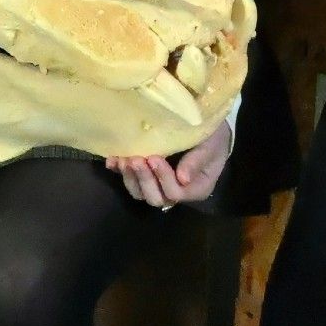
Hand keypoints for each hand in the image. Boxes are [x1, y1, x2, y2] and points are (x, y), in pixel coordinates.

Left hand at [107, 123, 231, 208]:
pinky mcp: (146, 175)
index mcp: (196, 189)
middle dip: (143, 179)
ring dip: (130, 177)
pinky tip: (112, 161)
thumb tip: (182, 178)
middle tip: (136, 159)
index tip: (155, 157)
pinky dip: (118, 171)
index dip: (163, 178)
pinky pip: (130, 180)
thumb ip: (198, 160)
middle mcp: (176, 192)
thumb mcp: (212, 145)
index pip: (176, 193)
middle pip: (155, 197)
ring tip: (124, 159)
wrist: (207, 128)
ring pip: (140, 192)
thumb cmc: (213, 137)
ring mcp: (159, 185)